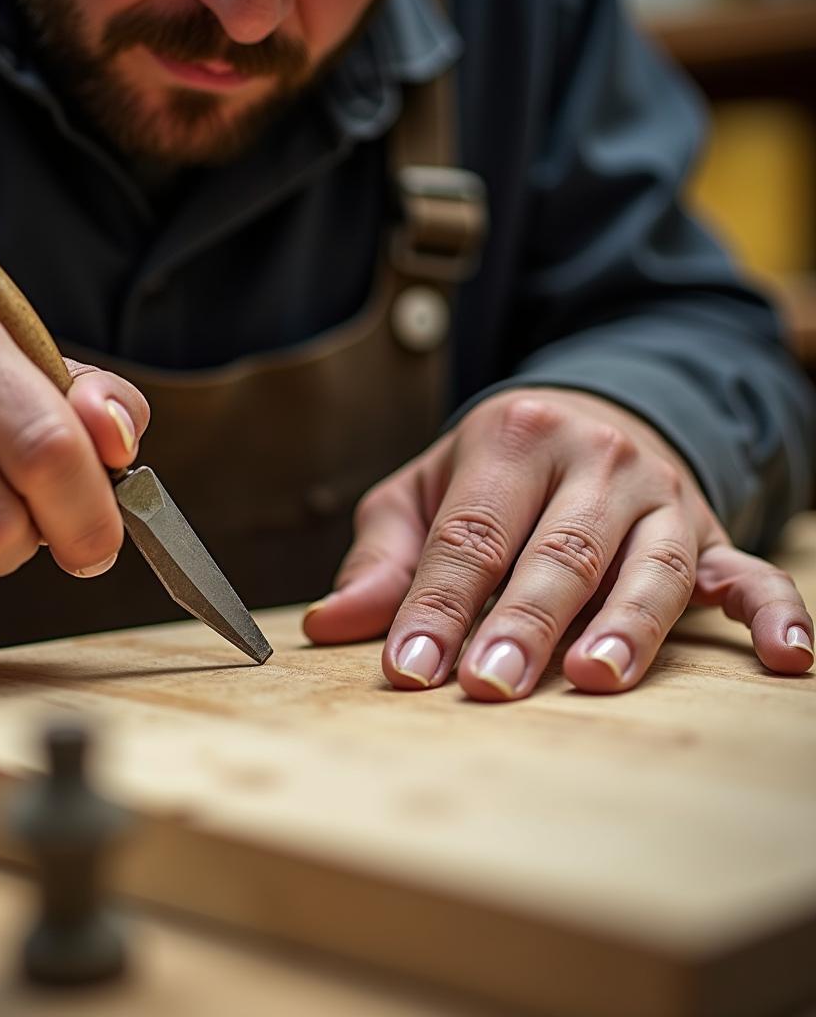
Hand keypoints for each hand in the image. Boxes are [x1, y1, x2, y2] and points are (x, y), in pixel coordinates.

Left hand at [304, 388, 812, 698]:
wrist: (587, 418)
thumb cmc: (493, 470)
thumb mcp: (425, 489)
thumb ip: (384, 554)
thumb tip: (332, 622)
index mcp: (513, 438)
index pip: (470, 535)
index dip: (437, 605)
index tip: (407, 670)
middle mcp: (594, 459)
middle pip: (557, 551)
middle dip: (521, 621)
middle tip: (488, 684)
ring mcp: (659, 496)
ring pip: (647, 564)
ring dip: (623, 623)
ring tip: (592, 677)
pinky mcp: (709, 532)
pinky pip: (748, 573)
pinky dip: (772, 613)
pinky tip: (790, 659)